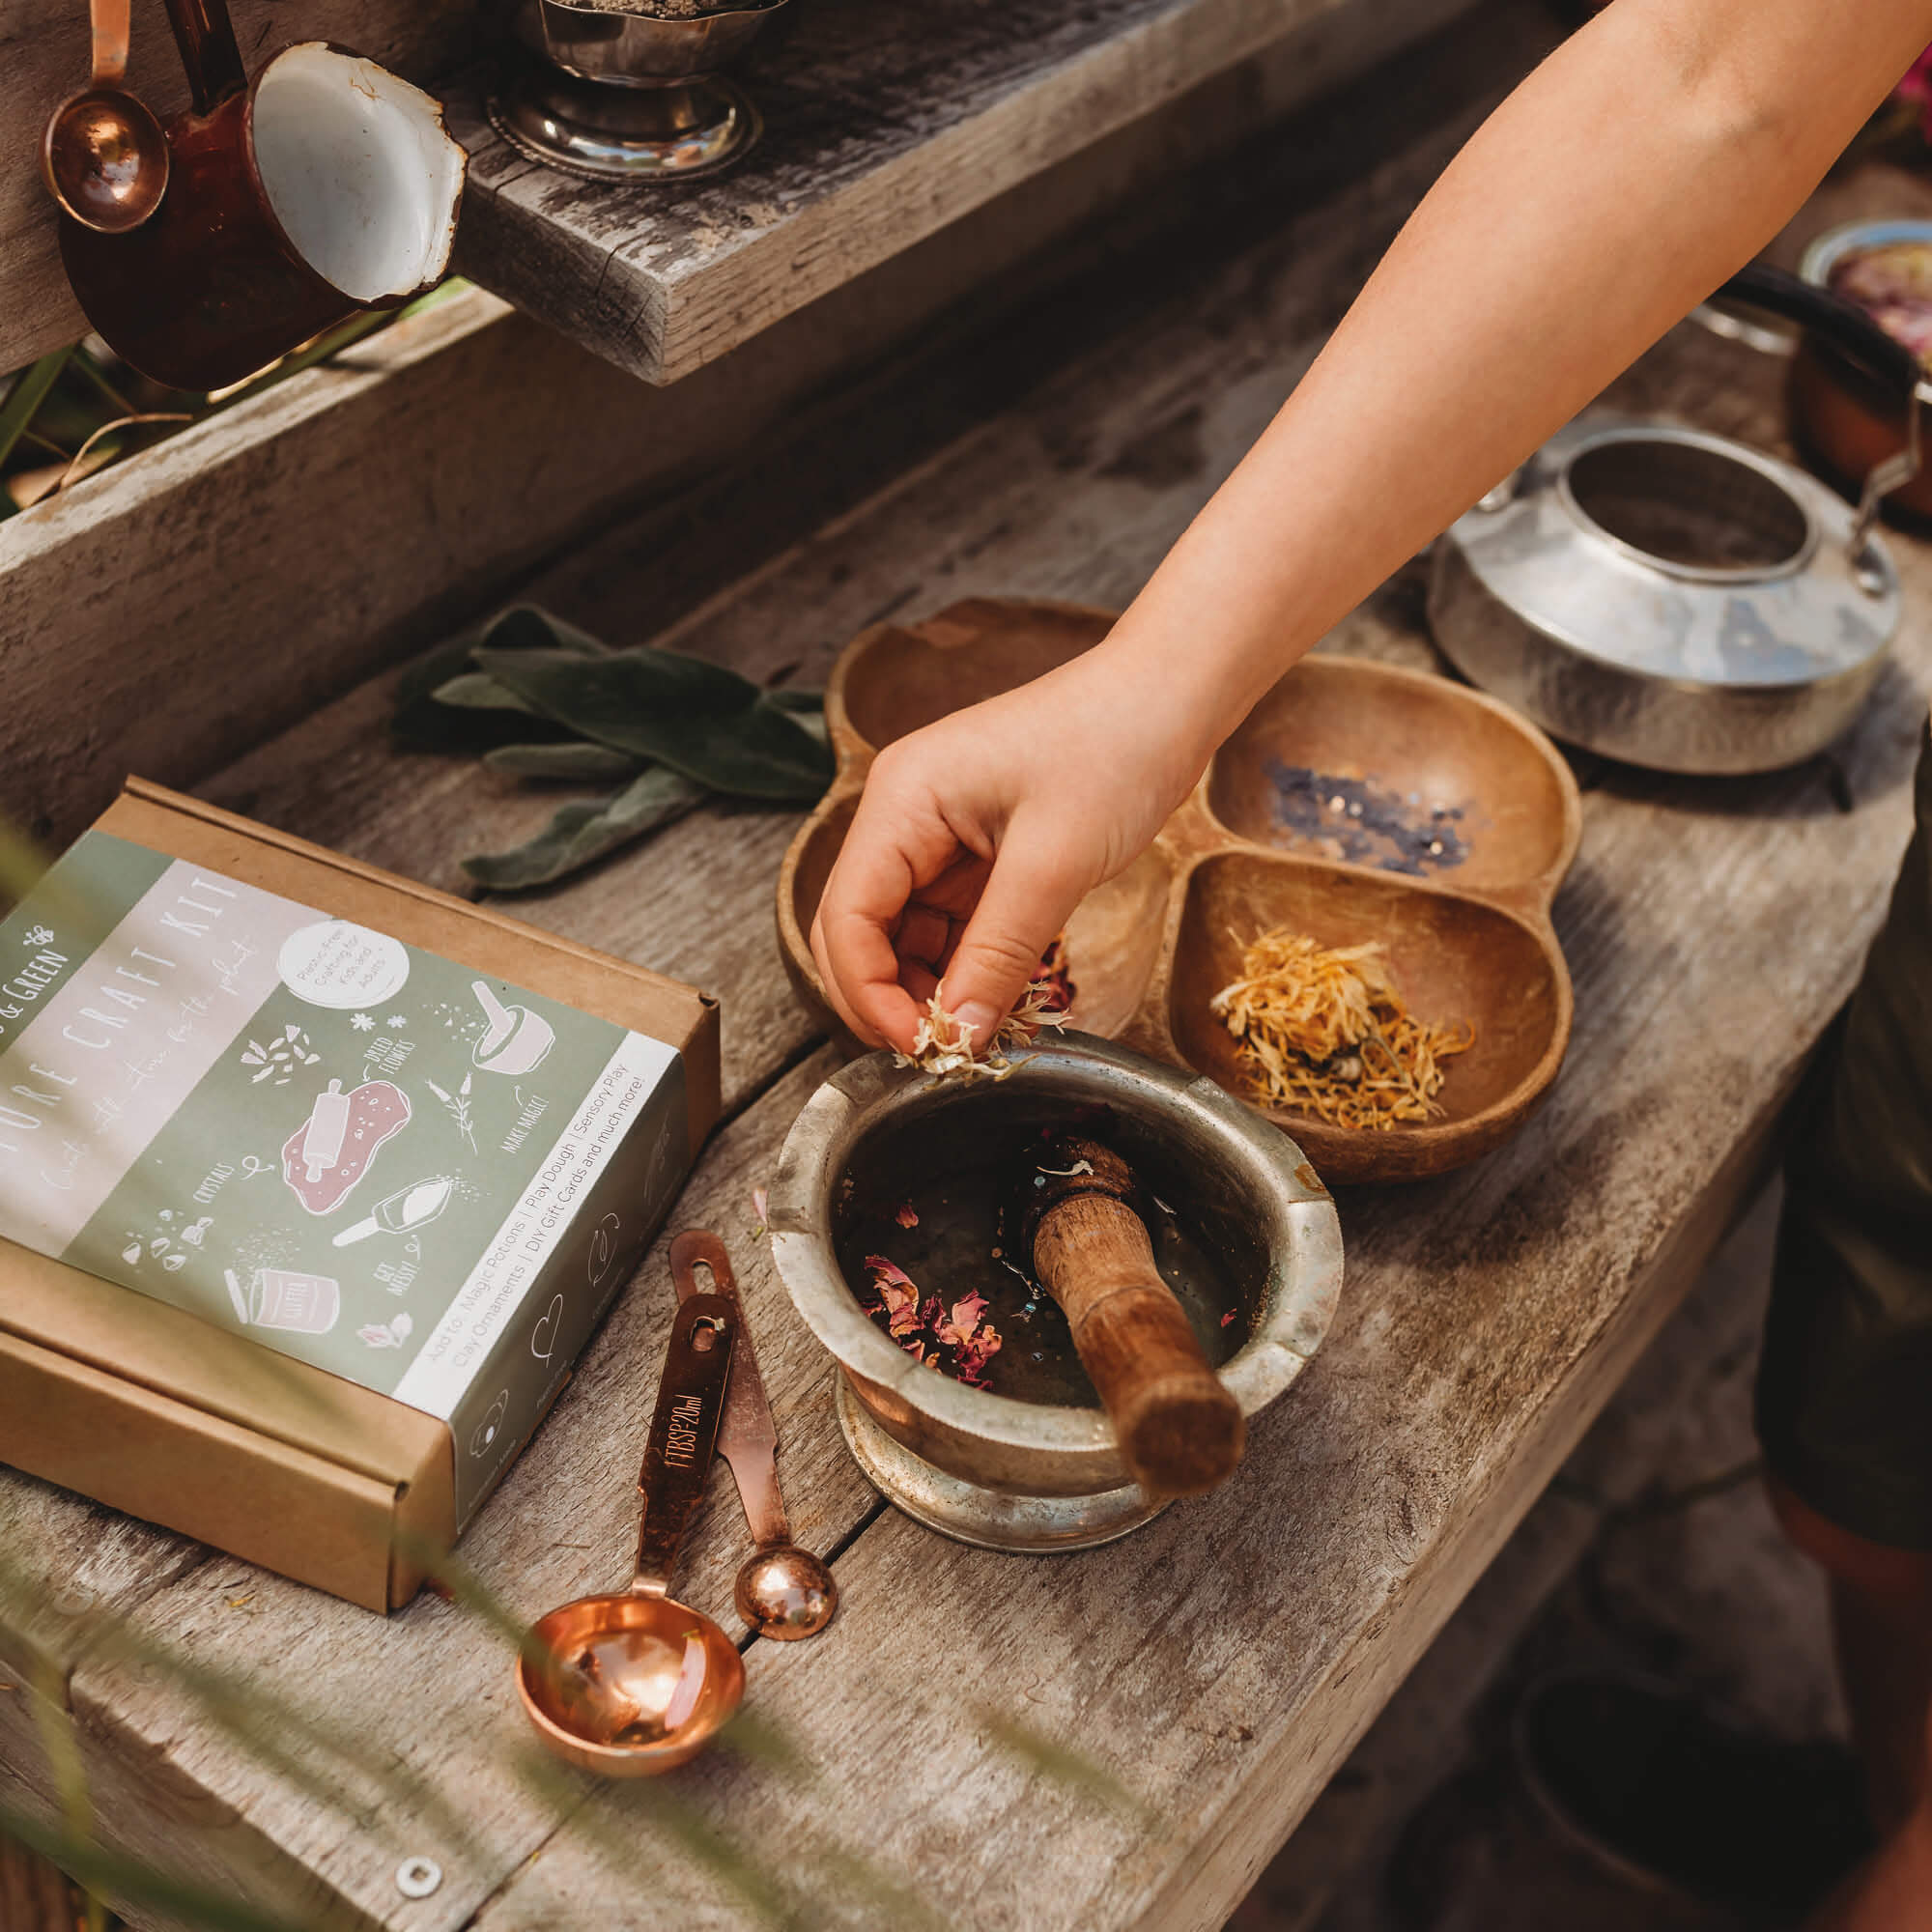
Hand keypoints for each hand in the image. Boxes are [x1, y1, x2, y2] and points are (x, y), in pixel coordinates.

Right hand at [810, 648, 1205, 1054]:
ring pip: (903, 936)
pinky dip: (966, 967)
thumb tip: (957, 1034)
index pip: (845, 918)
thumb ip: (997, 954)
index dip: (869, 993)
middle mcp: (904, 817)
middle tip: (943, 1053)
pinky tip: (997, 999)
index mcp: (901, 801)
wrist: (1168, 697)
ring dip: (931, 988)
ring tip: (979, 1032)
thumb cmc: (1114, 746)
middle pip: (860, 931)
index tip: (921, 1047)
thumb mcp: (1054, 863)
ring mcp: (936, 835)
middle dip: (891, 996)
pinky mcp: (973, 852)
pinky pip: (948, 925)